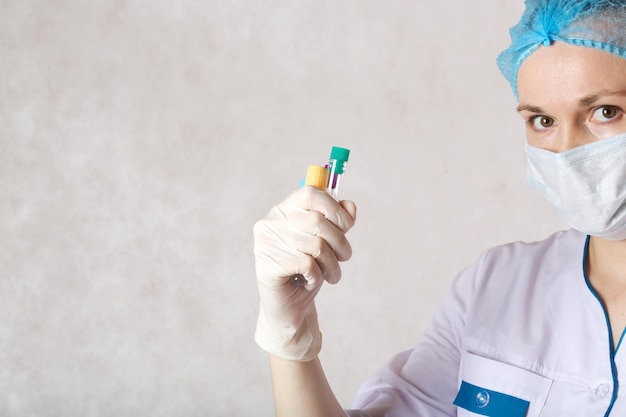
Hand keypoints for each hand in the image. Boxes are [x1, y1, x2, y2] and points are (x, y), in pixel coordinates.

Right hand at [253, 186, 356, 360]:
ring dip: (332, 264)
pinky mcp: (267, 266)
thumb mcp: (328, 242)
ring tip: (331, 275)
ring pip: (316, 245)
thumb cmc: (308, 270)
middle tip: (344, 258)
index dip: (334, 208)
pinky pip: (307, 264)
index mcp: (284, 210)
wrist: (289, 307)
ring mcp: (265, 244)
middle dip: (340, 242)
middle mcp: (271, 223)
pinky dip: (317, 276)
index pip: (310, 193)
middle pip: (317, 221)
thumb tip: (350, 206)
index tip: (346, 226)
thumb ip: (338, 222)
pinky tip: (311, 282)